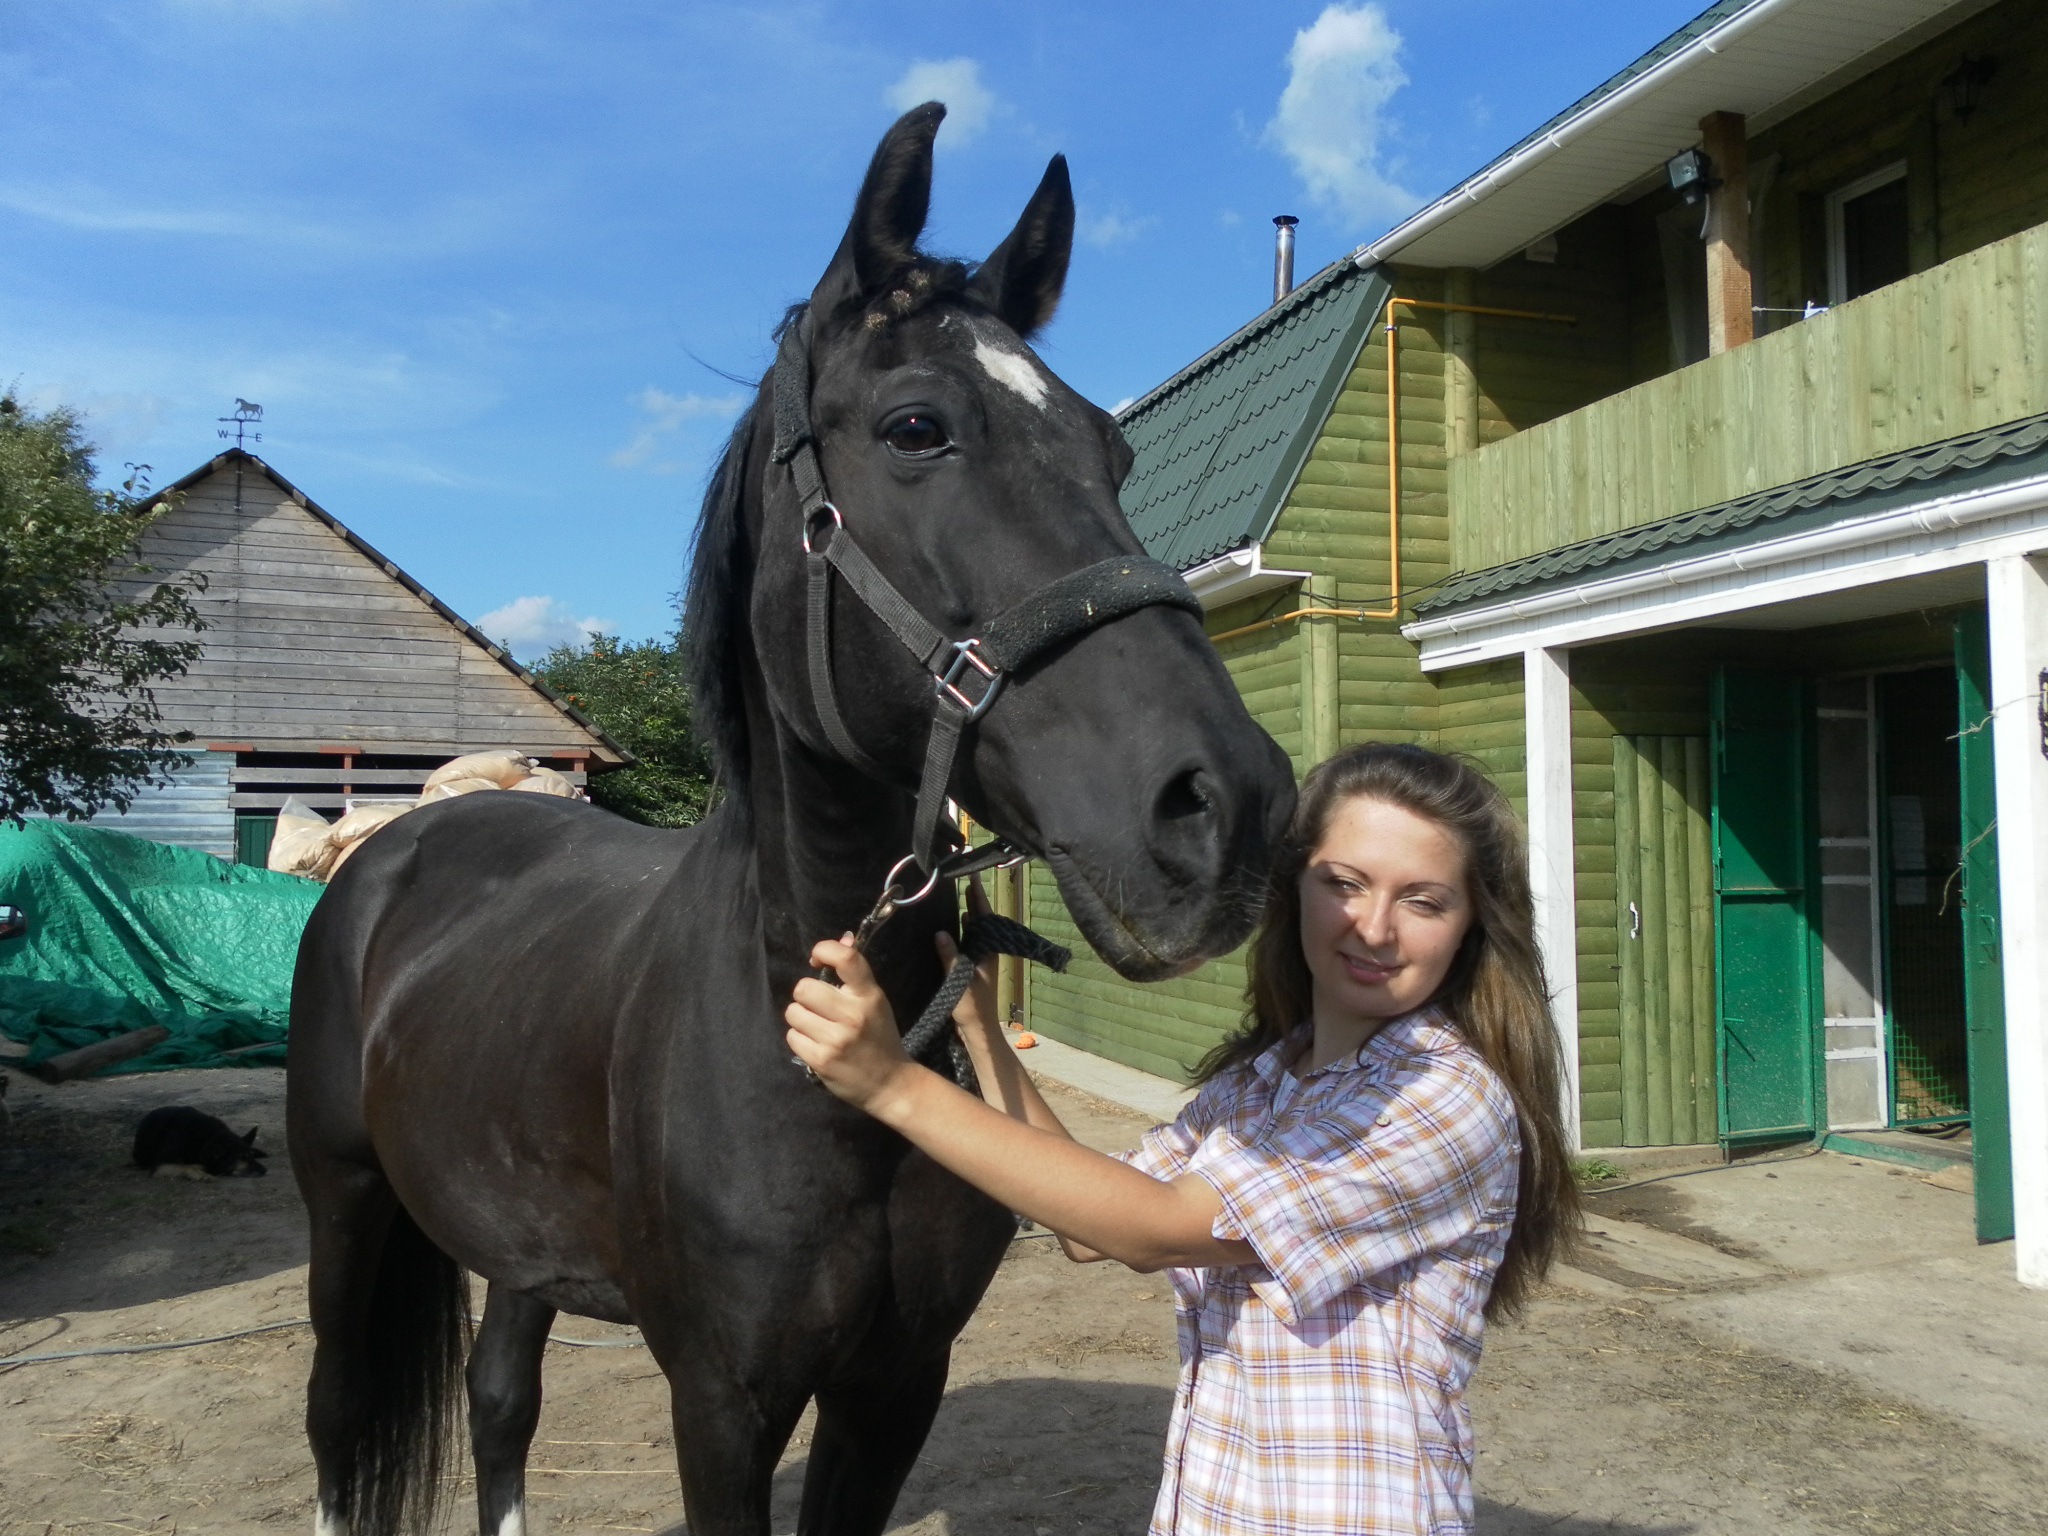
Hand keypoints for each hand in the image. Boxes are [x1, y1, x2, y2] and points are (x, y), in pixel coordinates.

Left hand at [785, 936, 913, 1111]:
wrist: (890, 1083)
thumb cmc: (880, 1037)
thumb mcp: (875, 1002)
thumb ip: (855, 975)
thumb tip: (841, 938)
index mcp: (870, 996)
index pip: (846, 958)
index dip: (824, 949)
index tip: (817, 959)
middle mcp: (853, 1015)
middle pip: (804, 988)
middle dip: (806, 996)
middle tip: (817, 1006)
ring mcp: (836, 1039)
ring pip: (793, 1012)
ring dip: (801, 1018)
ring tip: (817, 1027)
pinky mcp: (821, 1060)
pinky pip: (792, 1037)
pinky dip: (800, 1039)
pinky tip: (816, 1045)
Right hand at [938, 875, 1001, 1039]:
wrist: (979, 1030)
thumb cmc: (972, 1007)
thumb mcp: (959, 981)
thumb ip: (951, 957)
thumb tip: (941, 932)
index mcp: (988, 953)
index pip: (984, 918)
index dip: (978, 898)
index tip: (973, 879)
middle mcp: (986, 952)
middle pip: (981, 921)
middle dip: (975, 901)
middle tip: (967, 880)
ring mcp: (980, 960)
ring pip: (975, 930)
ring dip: (969, 913)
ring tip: (962, 895)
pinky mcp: (972, 968)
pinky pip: (969, 942)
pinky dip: (963, 929)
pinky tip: (957, 923)